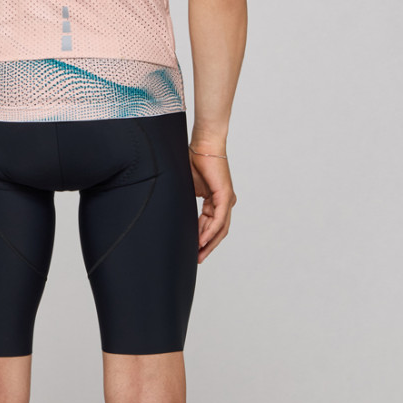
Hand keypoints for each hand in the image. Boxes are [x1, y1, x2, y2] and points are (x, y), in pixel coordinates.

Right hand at [189, 148, 235, 262]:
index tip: (193, 250)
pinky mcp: (225, 195)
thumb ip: (186, 202)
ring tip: (199, 255)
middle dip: (207, 246)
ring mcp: (226, 199)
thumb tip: (176, 214)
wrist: (203, 144)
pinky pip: (219, 219)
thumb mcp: (188, 186)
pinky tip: (202, 241)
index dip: (202, 238)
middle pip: (218, 230)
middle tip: (197, 259)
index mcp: (216, 199)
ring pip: (220, 228)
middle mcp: (224, 201)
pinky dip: (211, 231)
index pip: (210, 224)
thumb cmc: (193, 159)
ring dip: (209, 243)